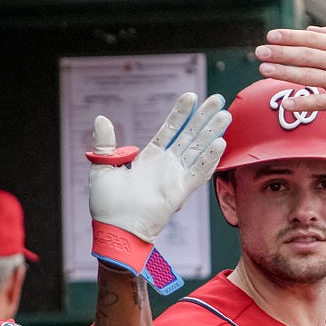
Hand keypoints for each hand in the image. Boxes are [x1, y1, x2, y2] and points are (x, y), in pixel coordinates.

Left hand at [88, 91, 229, 244]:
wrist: (114, 229)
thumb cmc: (107, 205)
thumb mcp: (103, 167)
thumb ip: (105, 143)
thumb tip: (101, 118)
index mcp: (149, 158)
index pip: (169, 130)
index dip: (180, 113)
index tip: (190, 96)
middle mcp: (165, 166)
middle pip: (189, 135)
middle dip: (203, 117)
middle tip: (218, 99)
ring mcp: (175, 177)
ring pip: (198, 150)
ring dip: (211, 133)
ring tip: (225, 115)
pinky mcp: (179, 192)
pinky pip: (198, 173)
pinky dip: (209, 159)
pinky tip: (219, 143)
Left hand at [256, 25, 325, 123]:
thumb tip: (311, 29)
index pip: (312, 39)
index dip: (290, 37)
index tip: (271, 36)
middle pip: (306, 56)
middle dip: (281, 53)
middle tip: (259, 52)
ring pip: (310, 77)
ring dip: (285, 73)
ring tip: (264, 71)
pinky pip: (322, 102)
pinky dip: (304, 102)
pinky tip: (287, 103)